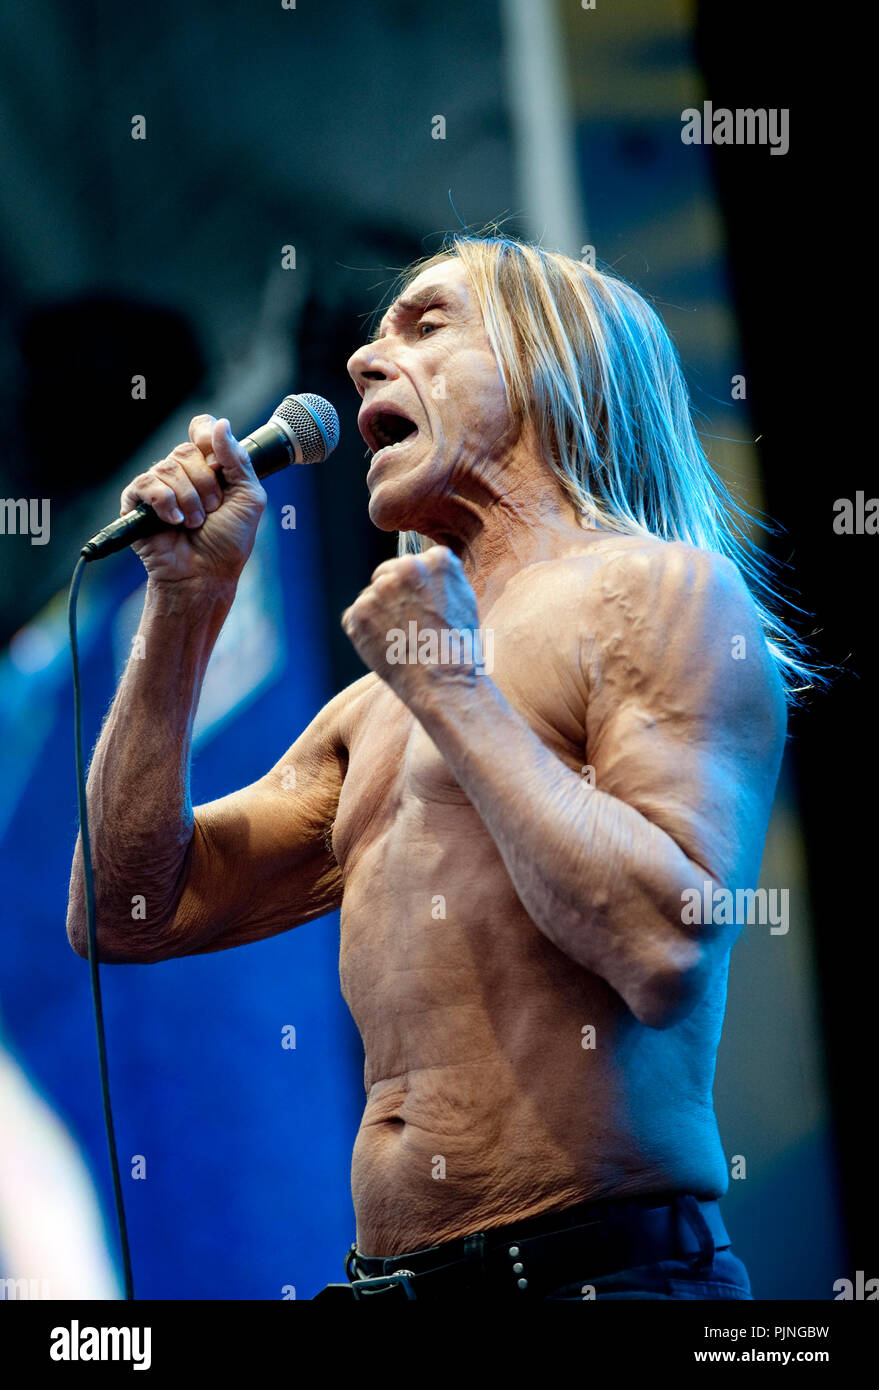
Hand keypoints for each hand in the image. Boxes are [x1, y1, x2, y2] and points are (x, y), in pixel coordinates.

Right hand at [120, 415, 266, 583]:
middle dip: (206, 483)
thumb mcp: (249, 497)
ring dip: (189, 500)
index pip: (202, 429)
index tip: (218, 465)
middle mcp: (183, 472)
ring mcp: (159, 485)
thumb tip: (222, 424)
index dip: (208, 439)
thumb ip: (238, 459)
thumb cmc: (229, 542)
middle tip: (212, 510)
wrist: (206, 574)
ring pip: (169, 467)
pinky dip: (166, 503)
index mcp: (209, 466)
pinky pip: (148, 484)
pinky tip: (173, 522)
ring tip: (195, 523)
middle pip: (187, 450)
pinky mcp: (137, 501)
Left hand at [341, 546, 487, 704]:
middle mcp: (407, 567)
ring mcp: (381, 588)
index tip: (423, 613)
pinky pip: (354, 618)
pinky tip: (384, 648)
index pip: (414, 566)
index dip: (416, 592)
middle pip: (387, 574)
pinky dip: (363, 633)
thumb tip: (425, 570)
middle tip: (406, 627)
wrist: (444, 680)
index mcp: (436, 560)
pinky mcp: (360, 611)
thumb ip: (441, 579)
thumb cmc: (459, 648)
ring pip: (370, 597)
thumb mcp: (464, 601)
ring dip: (378, 616)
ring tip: (399, 641)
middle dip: (392, 597)